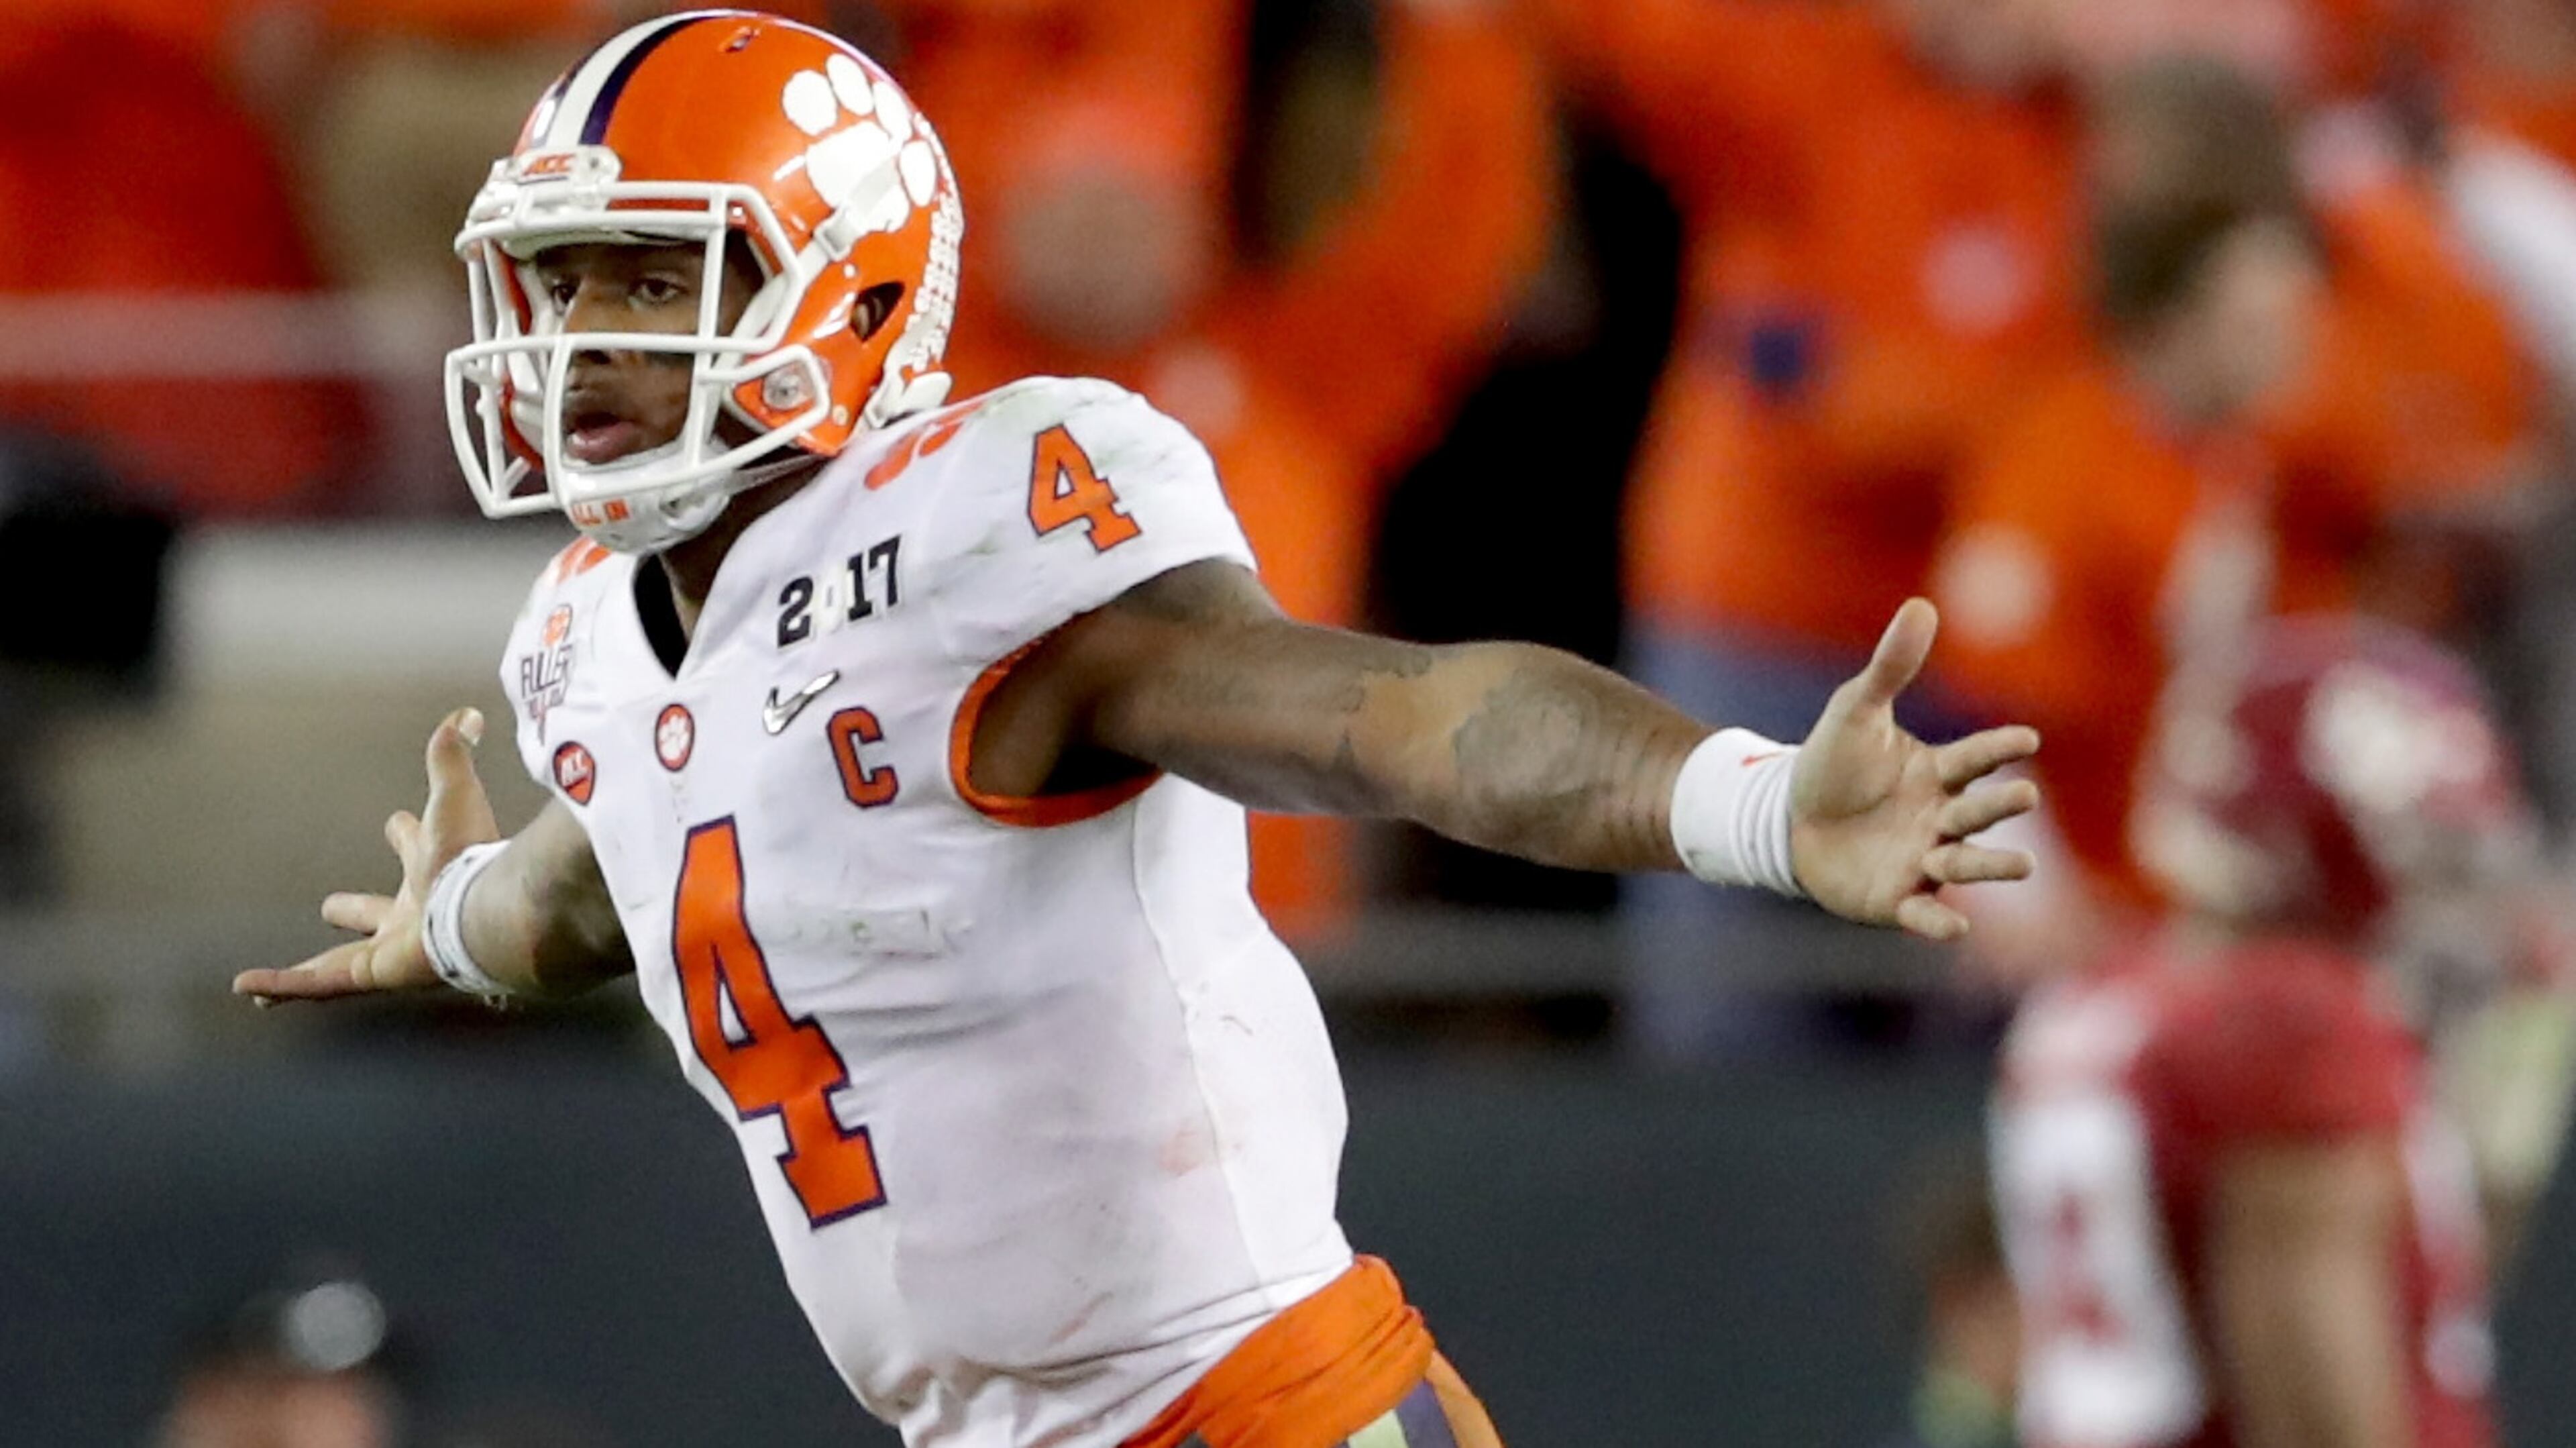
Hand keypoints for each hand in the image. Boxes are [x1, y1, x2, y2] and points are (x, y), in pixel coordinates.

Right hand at [233, 708, 498, 1002]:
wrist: (485, 911)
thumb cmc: (472, 856)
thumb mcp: (454, 795)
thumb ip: (451, 756)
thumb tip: (468, 713)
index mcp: (431, 870)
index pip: (413, 847)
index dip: (405, 833)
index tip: (395, 821)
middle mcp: (414, 914)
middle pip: (379, 913)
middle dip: (360, 910)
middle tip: (333, 907)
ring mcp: (392, 950)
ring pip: (339, 963)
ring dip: (305, 970)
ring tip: (270, 983)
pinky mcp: (373, 975)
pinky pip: (317, 984)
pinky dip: (280, 986)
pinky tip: (247, 989)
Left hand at [1789, 599, 2040, 940]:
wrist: (1785, 820)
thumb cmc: (1831, 763)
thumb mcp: (1855, 710)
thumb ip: (1890, 666)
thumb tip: (1921, 604)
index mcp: (1937, 773)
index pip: (1974, 757)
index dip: (1998, 749)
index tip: (2027, 739)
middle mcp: (1939, 818)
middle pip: (1976, 811)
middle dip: (2000, 805)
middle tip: (2023, 795)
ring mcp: (1922, 860)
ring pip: (1965, 863)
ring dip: (1992, 865)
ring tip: (2023, 865)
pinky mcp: (1896, 897)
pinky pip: (1924, 911)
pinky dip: (1940, 920)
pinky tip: (1956, 926)